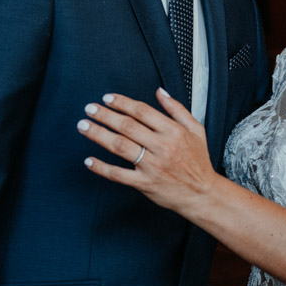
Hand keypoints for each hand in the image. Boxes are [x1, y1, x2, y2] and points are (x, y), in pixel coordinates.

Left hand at [81, 89, 215, 216]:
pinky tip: (89, 160)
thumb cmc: (198, 161)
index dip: (122, 103)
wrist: (202, 194)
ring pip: (120, 146)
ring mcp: (152, 166)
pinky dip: (101, 167)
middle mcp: (161, 147)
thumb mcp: (195, 130)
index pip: (141, 111)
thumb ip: (177, 109)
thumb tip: (160, 92)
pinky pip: (118, 174)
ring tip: (83, 126)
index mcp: (173, 131)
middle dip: (105, 115)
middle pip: (127, 126)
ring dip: (98, 135)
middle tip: (89, 108)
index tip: (107, 98)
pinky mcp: (144, 183)